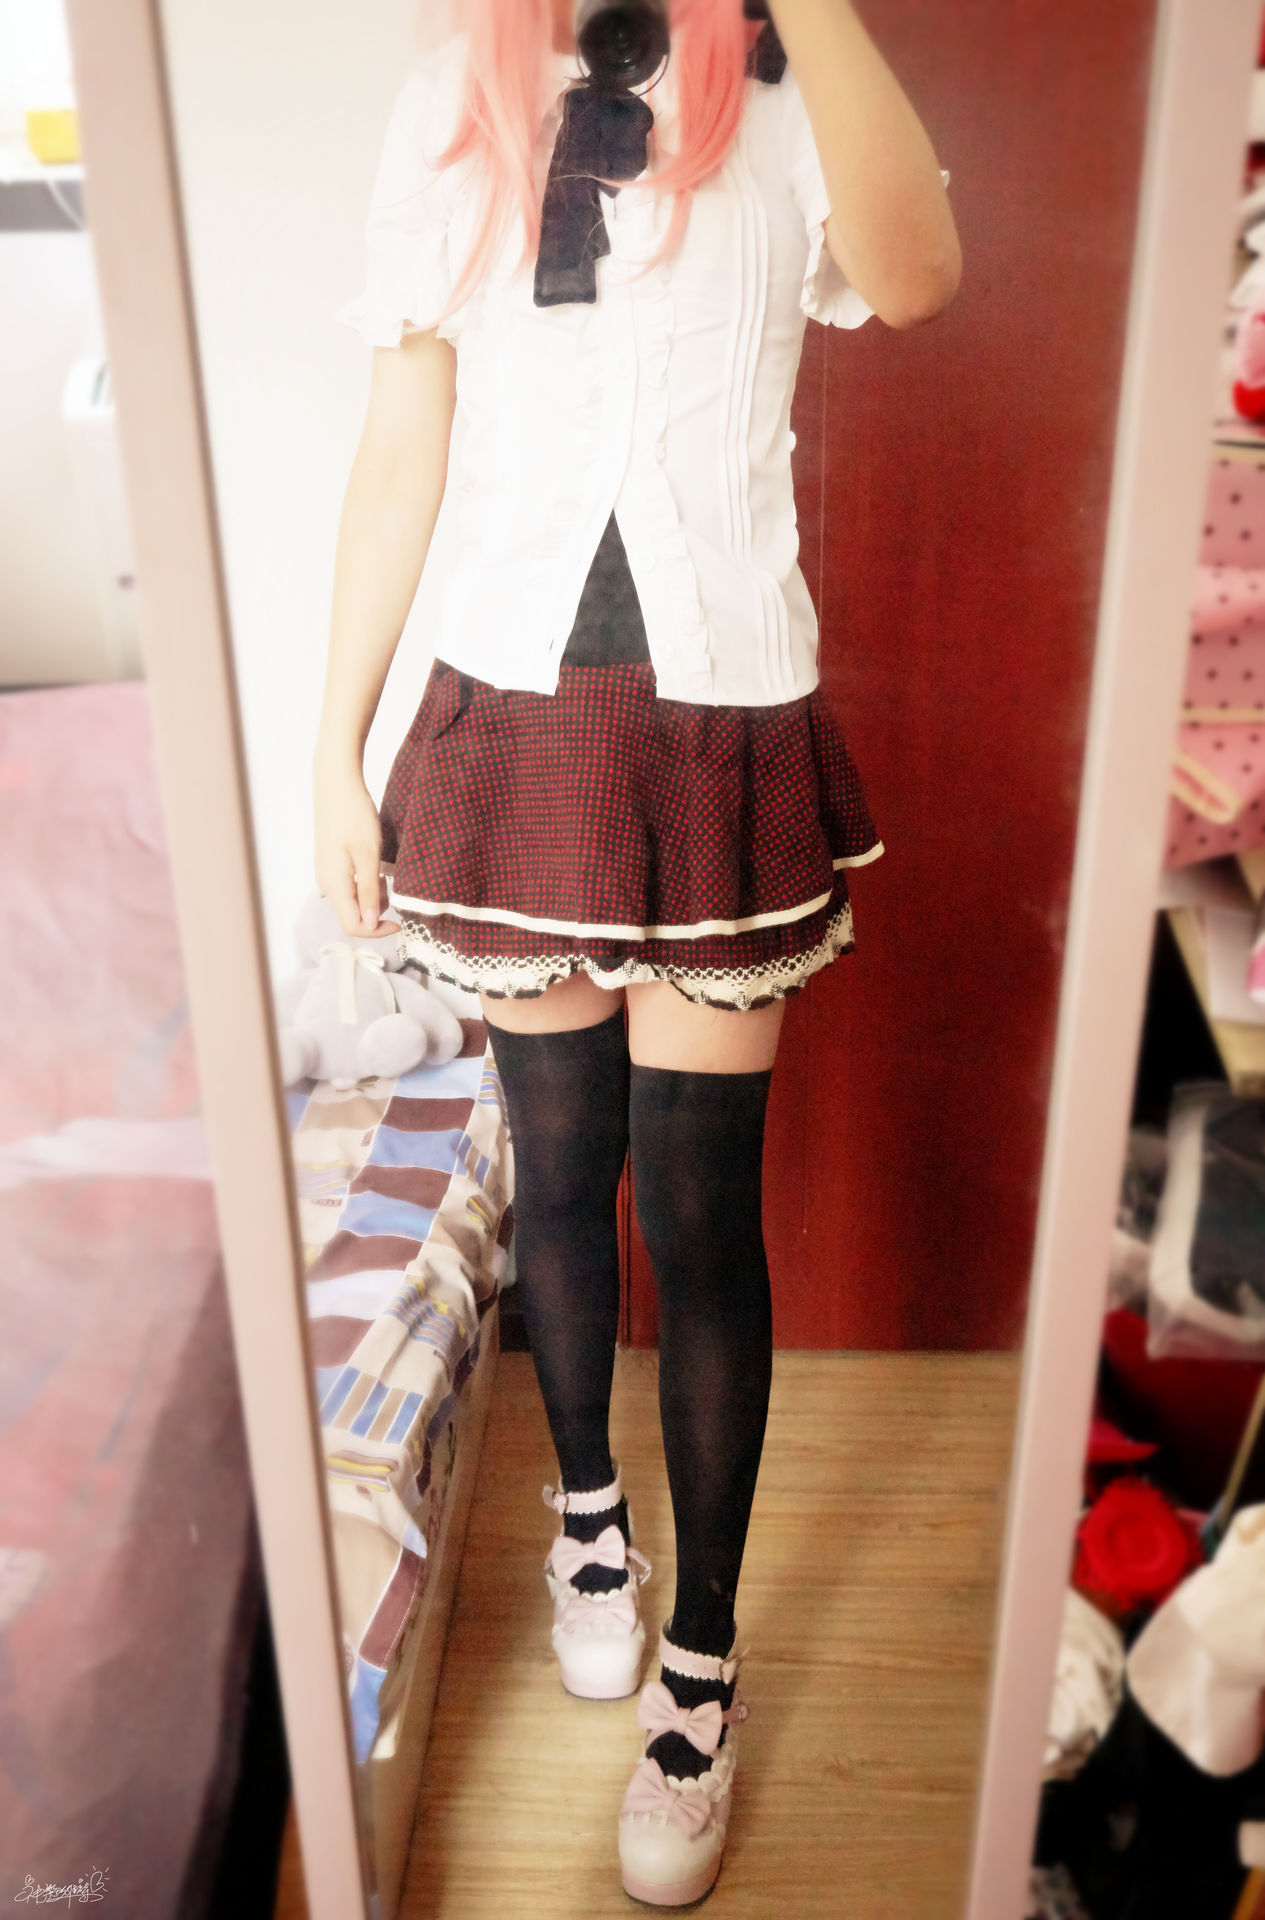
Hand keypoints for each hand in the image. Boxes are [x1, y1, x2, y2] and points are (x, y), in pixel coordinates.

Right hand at [314, 757, 383, 934]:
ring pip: (353, 900)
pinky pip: (351, 886)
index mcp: (334, 885)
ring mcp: (328, 873)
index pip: (353, 926)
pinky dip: (367, 884)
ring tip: (386, 873)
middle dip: (377, 911)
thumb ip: (370, 892)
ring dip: (374, 896)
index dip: (377, 931)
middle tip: (394, 888)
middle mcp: (327, 883)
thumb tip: (370, 924)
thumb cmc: (353, 815)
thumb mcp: (369, 855)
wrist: (336, 783)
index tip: (401, 922)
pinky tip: (376, 866)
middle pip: (353, 915)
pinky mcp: (332, 863)